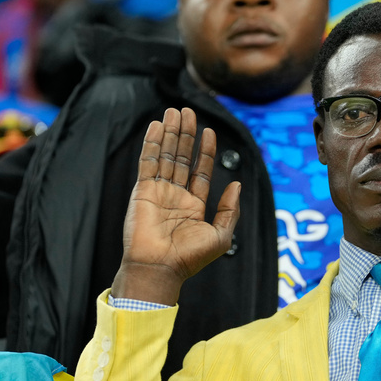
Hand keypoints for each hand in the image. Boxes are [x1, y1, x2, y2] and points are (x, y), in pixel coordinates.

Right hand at [111, 108, 240, 304]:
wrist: (160, 268)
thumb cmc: (189, 258)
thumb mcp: (221, 235)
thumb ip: (230, 209)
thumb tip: (237, 184)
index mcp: (194, 205)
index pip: (201, 171)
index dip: (205, 151)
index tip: (209, 132)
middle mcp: (176, 196)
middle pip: (182, 158)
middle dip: (186, 135)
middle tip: (188, 112)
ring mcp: (158, 191)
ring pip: (166, 155)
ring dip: (170, 133)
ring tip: (174, 112)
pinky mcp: (143, 190)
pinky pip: (148, 162)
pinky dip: (151, 143)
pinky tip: (157, 126)